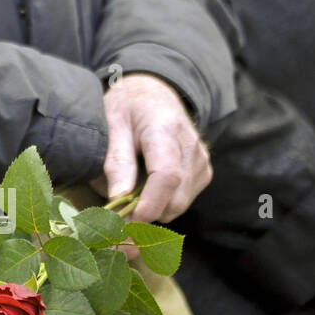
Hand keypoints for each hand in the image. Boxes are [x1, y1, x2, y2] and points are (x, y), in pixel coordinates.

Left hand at [89, 73, 211, 223]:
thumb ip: (116, 160)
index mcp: (166, 129)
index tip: (129, 221)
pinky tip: (143, 191)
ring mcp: (201, 161)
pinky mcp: (203, 172)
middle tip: (113, 220)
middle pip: (176, 197)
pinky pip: (183, 200)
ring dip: (152, 210)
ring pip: (179, 204)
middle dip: (145, 215)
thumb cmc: (127, 107)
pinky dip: (161, 204)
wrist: (153, 94)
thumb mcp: (111, 124)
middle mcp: (192, 147)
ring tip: (125, 199)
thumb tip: (117, 198)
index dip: (150, 203)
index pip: (167, 175)